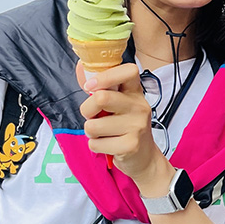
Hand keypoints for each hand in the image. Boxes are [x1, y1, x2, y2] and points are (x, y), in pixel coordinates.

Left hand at [77, 61, 169, 186]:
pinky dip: (96, 146)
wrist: (144, 157)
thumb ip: (100, 87)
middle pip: (101, 98)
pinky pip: (96, 144)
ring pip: (93, 125)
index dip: (105, 76)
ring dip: (91, 132)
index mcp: (135, 92)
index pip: (128, 71)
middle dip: (87, 110)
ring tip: (103, 133)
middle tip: (92, 116)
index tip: (90, 86)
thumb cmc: (125, 126)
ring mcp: (137, 126)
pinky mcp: (130, 145)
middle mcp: (139, 106)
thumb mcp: (118, 104)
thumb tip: (80, 67)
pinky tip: (109, 145)